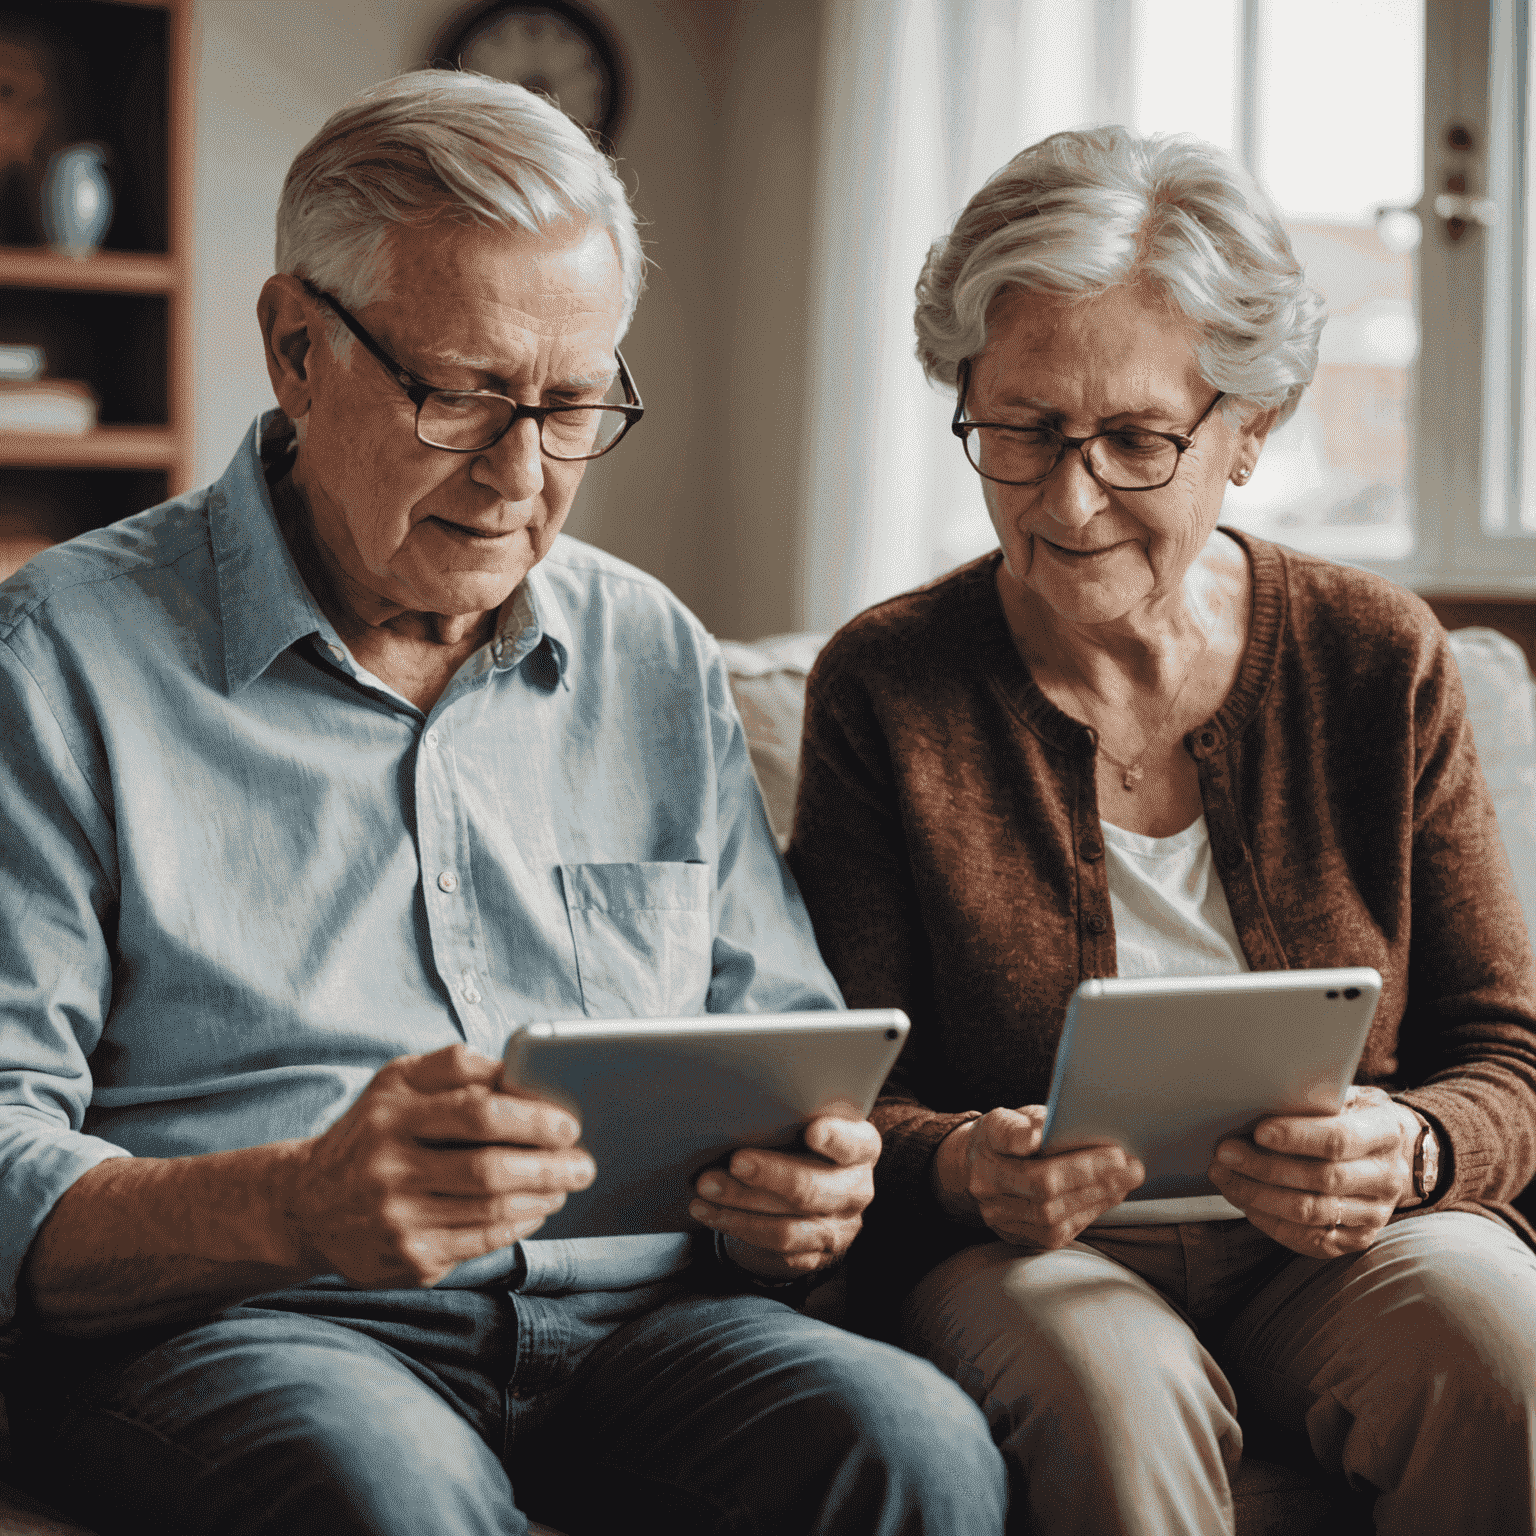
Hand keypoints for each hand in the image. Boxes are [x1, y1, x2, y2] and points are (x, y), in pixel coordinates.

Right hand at [284, 1043, 595, 1287]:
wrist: (305, 1204)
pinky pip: (479, 1243)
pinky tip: (536, 1209)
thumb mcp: (398, 1081)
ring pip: (490, 1211)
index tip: (569, 1124)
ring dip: (542, 1198)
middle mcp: (389, 1167)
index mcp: (392, 1112)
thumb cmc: (372, 1130)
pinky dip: (518, 1224)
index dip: (531, 1119)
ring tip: (565, 1185)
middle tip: (584, 1165)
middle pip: (488, 1169)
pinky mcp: (406, 1259)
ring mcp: (396, 1219)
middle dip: (549, 1168)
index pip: (476, 1112)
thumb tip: (522, 1073)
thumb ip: (456, 1066)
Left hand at [687, 1112, 880, 1281]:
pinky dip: (736, 1228)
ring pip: (788, 1229)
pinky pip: (773, 1250)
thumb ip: (792, 1118)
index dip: (836, 1139)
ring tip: (706, 1190)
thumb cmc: (803, 1144)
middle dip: (770, 1176)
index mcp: (862, 1148)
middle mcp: (855, 1190)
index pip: (855, 1144)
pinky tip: (708, 1212)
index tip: (812, 1131)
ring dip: (741, 1208)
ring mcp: (837, 1229)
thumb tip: (744, 1107)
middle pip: (813, 1190)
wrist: (810, 1194)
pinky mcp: (814, 1256)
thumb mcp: (808, 1124)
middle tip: (735, 1162)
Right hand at [932, 1107, 1144, 1248]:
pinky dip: (1088, 1213)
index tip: (1046, 1134)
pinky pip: (1057, 1233)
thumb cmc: (1008, 1138)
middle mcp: (986, 1181)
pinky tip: (1109, 1197)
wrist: (977, 1170)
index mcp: (987, 1139)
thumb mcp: (1016, 1116)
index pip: (1004, 1136)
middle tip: (1128, 1164)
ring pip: (1052, 1215)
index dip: (1023, 1136)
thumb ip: (1038, 1121)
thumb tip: (1069, 1129)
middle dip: (1090, 1174)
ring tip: (1127, 1181)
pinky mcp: (1015, 1236)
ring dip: (1097, 1198)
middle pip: (1040, 1184)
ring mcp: (998, 1214)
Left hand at [1207, 1085, 1418, 1257]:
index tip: (1258, 1132)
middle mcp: (1386, 1178)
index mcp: (1386, 1133)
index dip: (1296, 1137)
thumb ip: (1315, 1100)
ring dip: (1259, 1196)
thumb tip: (1261, 1099)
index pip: (1339, 1139)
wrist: (1398, 1152)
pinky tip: (1245, 1202)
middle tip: (1226, 1154)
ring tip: (1225, 1176)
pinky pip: (1310, 1239)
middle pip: (1321, 1179)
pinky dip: (1271, 1222)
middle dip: (1265, 1167)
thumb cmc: (1357, 1116)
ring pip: (1311, 1213)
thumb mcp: (1348, 1095)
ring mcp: (1375, 1213)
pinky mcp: (1358, 1238)